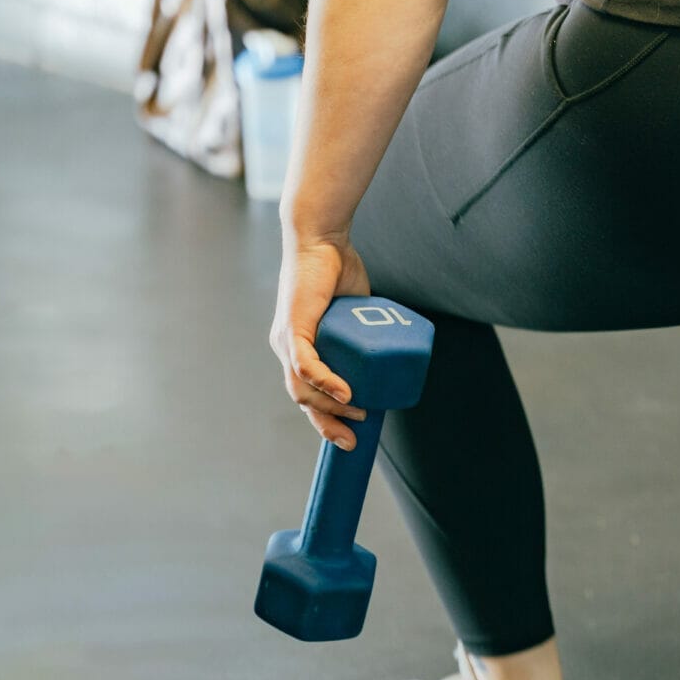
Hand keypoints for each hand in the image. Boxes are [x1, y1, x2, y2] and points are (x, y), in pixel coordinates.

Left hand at [269, 235, 372, 450]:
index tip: (351, 435)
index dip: (327, 418)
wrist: (323, 239)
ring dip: (330, 407)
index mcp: (299, 347)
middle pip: (303, 399)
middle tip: (353, 440)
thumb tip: (392, 346)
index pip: (308, 393)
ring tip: (358, 412)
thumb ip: (364, 331)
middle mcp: (287, 348)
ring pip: (302, 389)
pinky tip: (345, 394)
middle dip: (328, 425)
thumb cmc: (338, 269)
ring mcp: (287, 340)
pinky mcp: (293, 329)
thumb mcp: (354, 312)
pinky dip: (326, 383)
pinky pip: (306, 366)